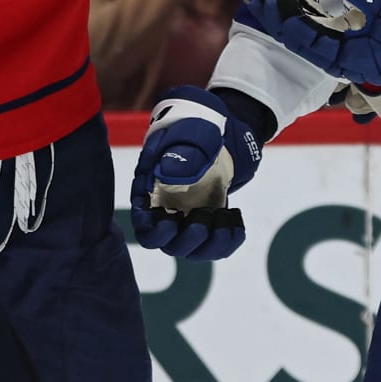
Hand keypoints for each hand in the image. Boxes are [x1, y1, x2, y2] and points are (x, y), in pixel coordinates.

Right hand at [129, 87, 260, 259]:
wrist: (217, 135)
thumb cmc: (195, 131)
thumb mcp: (189, 134)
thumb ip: (180, 153)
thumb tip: (171, 172)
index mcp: (150, 192)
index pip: (144, 225)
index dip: (155, 231)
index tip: (171, 219)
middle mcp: (166, 213)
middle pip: (167, 245)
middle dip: (186, 239)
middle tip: (203, 216)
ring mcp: (187, 221)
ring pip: (192, 251)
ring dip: (210, 244)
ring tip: (225, 218)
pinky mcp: (209, 225)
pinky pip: (215, 247)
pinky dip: (228, 241)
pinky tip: (236, 220)